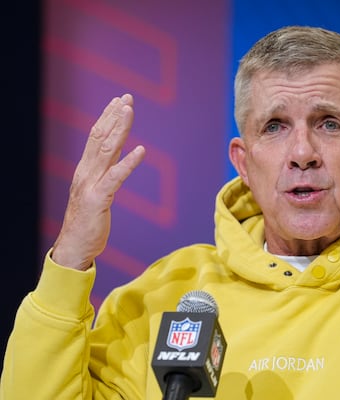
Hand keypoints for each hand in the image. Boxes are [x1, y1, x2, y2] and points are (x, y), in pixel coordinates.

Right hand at [51, 94, 145, 270]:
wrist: (75, 247)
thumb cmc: (88, 221)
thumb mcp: (96, 192)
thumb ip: (104, 175)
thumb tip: (116, 160)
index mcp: (86, 170)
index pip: (95, 137)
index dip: (107, 118)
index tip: (119, 101)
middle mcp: (86, 172)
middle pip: (100, 137)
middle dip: (113, 116)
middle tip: (126, 97)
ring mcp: (91, 185)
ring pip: (105, 150)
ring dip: (119, 129)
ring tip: (129, 111)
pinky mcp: (98, 199)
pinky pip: (115, 177)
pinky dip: (128, 162)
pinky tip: (141, 151)